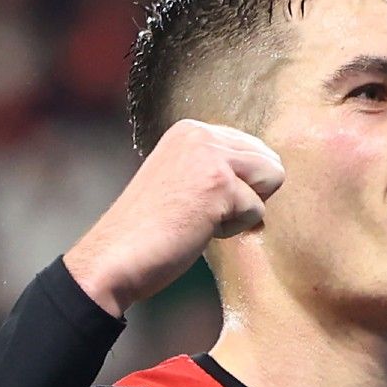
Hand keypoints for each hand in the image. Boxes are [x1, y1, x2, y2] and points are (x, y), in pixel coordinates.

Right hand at [65, 120, 285, 316]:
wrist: (116, 256)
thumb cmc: (150, 229)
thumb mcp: (182, 179)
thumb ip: (216, 166)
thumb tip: (271, 170)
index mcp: (190, 130)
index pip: (253, 148)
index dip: (239, 185)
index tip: (198, 201)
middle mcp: (200, 134)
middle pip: (269, 161)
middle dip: (247, 195)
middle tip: (202, 213)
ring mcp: (210, 156)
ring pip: (270, 180)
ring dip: (241, 211)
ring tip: (200, 219)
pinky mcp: (219, 184)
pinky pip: (257, 211)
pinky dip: (232, 230)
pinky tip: (196, 230)